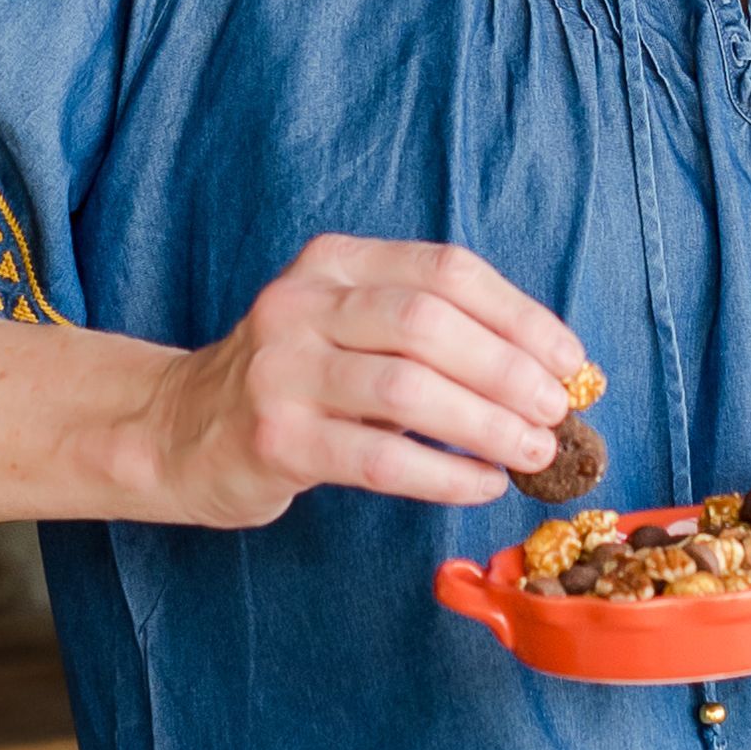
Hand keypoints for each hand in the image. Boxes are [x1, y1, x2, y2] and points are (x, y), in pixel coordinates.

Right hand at [128, 235, 592, 524]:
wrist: (179, 433)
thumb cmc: (295, 383)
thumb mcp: (349, 327)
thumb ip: (429, 333)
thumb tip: (547, 369)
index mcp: (335, 263)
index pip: (446, 271)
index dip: (520, 315)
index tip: (571, 360)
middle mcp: (302, 303)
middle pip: (430, 323)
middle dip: (510, 370)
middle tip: (559, 413)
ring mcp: (281, 370)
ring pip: (407, 389)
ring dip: (487, 424)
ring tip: (533, 453)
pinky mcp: (273, 440)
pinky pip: (378, 458)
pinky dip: (443, 473)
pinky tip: (482, 485)